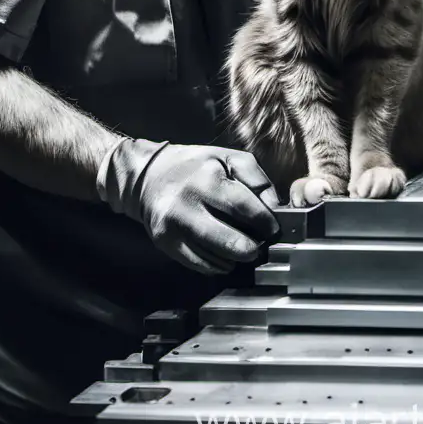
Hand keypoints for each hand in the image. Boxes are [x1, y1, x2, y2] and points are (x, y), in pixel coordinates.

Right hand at [98, 139, 279, 274]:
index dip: (266, 223)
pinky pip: (200, 266)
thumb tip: (275, 208)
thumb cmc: (195, 166)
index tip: (274, 229)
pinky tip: (223, 253)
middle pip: (232, 242)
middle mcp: (187, 205)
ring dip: (236, 258)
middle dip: (253, 248)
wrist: (147, 176)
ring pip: (218, 259)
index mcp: (206, 179)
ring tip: (241, 246)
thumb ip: (257, 178)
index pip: (246, 208)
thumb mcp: (228, 157)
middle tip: (260, 244)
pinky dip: (218, 264)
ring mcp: (173, 228)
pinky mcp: (165, 244)